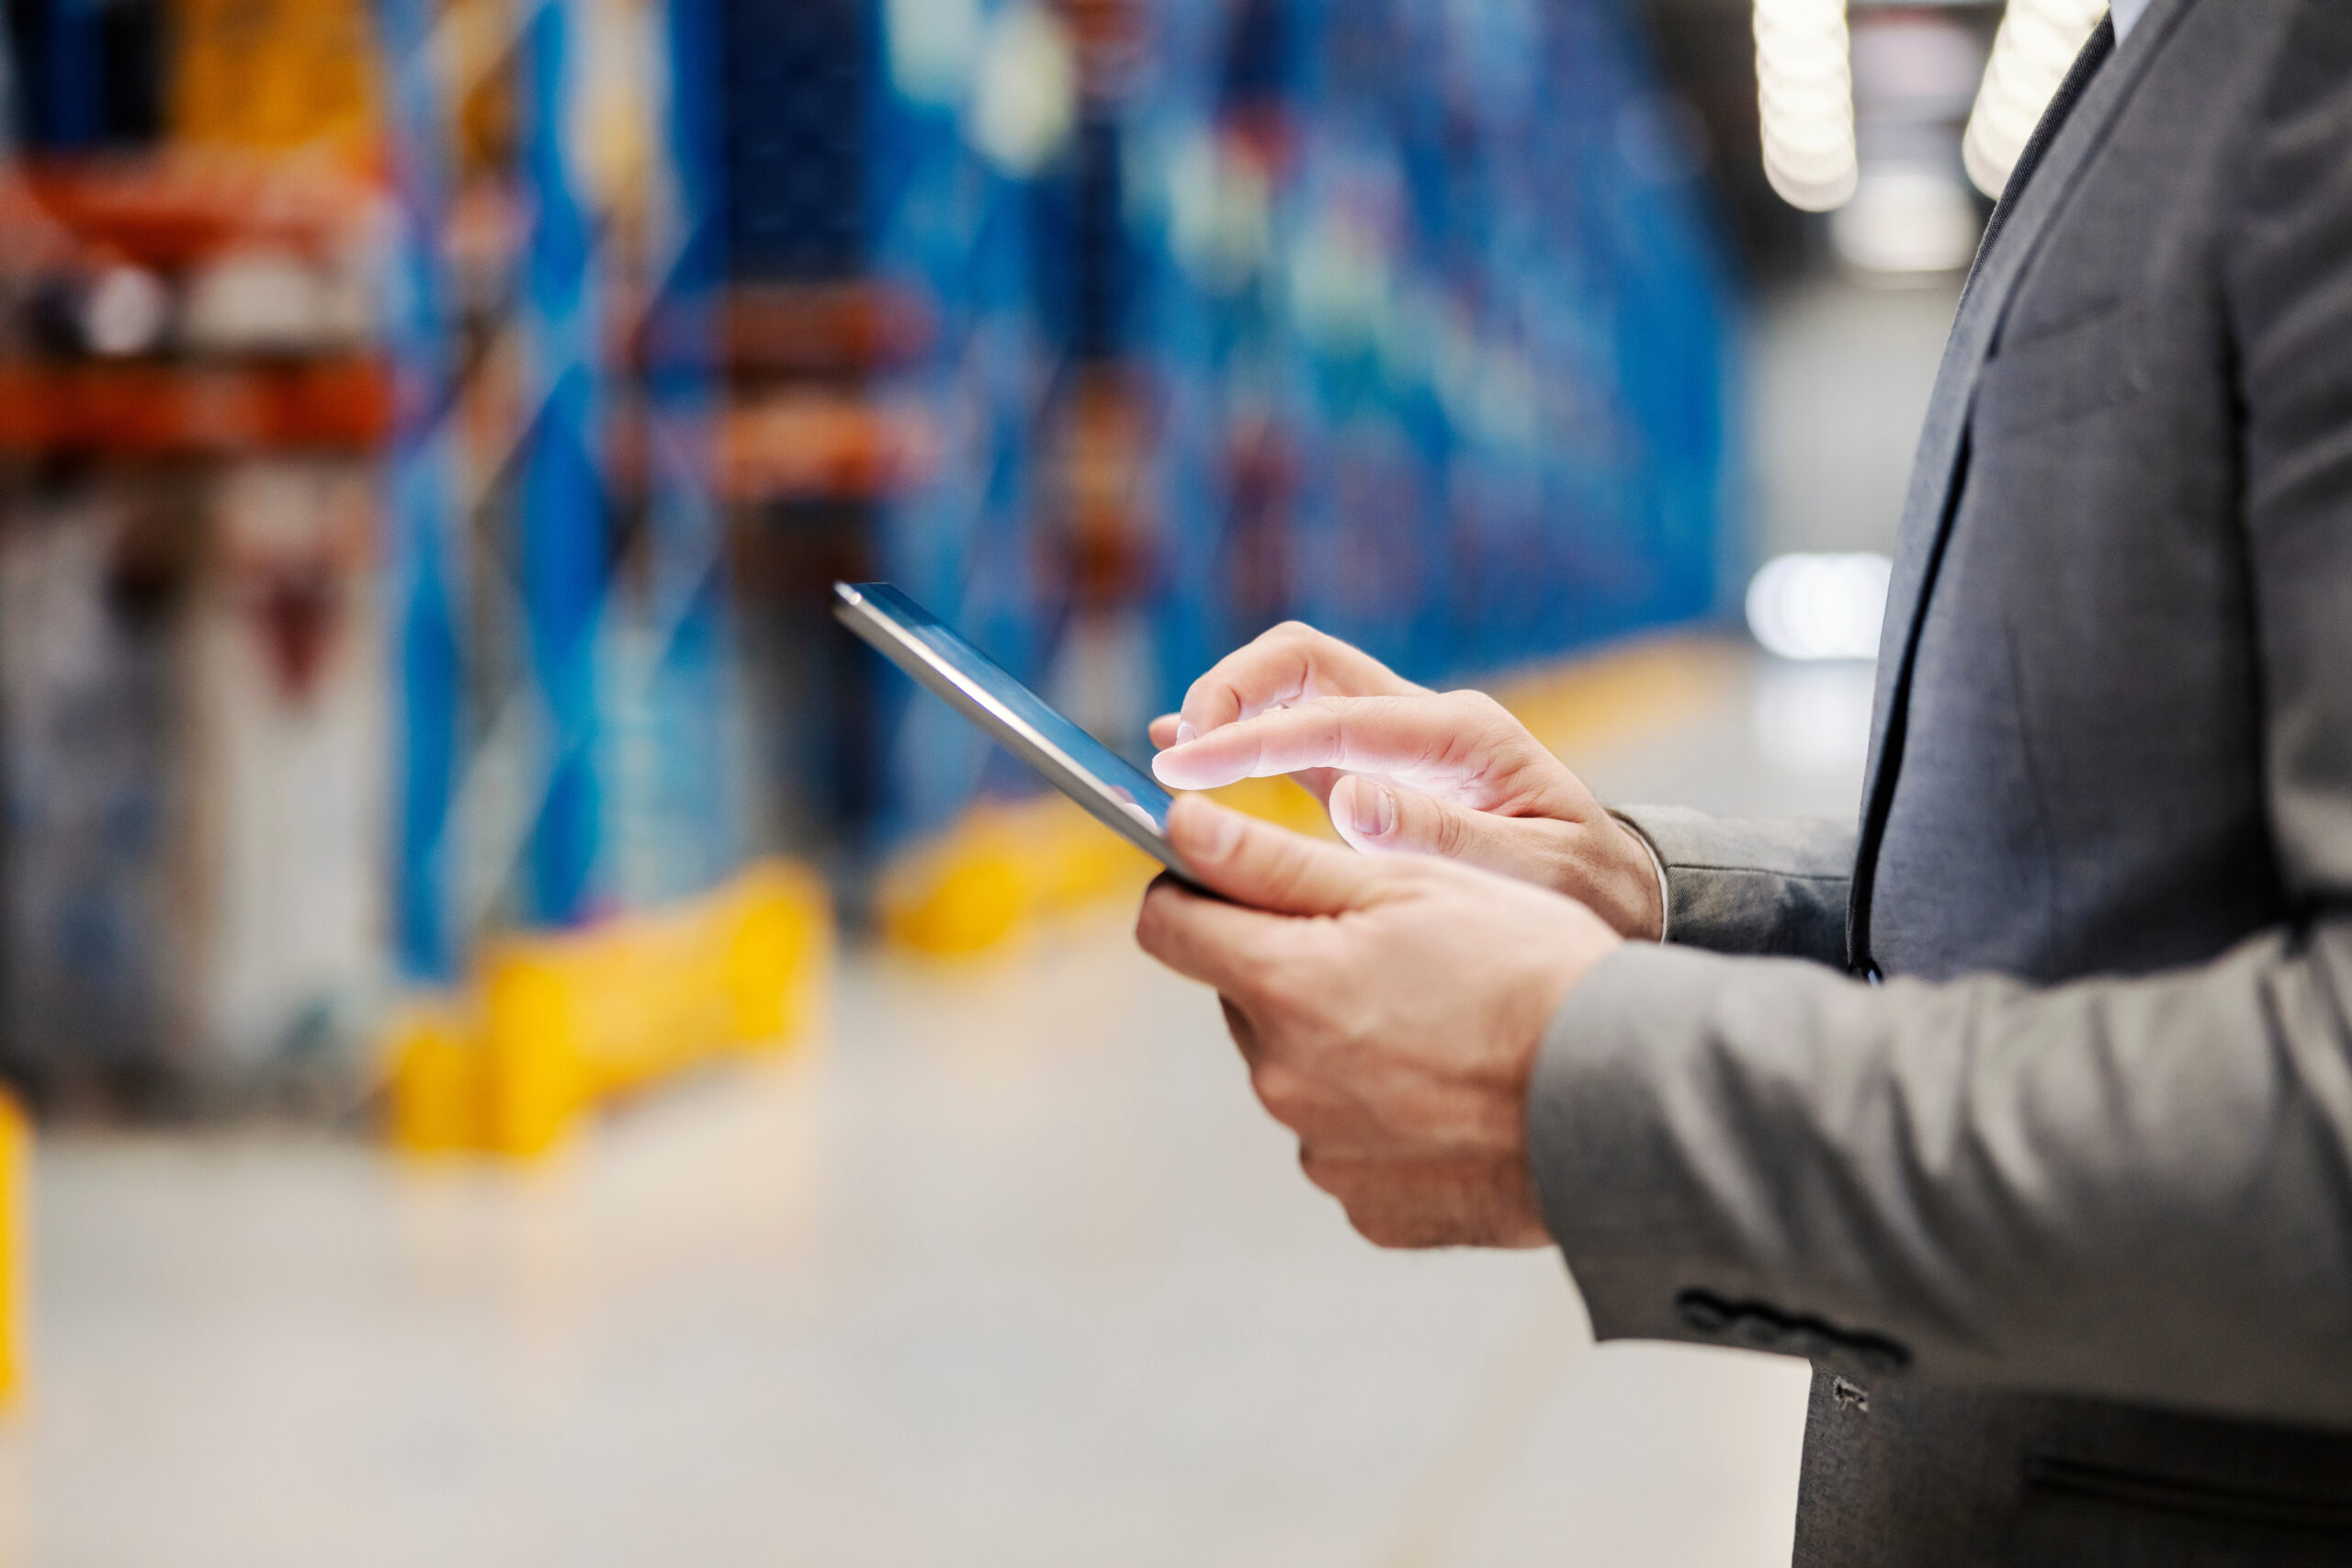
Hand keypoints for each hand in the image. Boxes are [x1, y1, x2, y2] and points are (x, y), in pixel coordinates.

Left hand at [1135, 794, 1622, 1249]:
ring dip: (1340, 1040)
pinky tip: (1454, 1093)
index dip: (1194, 887)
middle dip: (1291, 965)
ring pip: (1297, 1070)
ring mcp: (1323, 1152)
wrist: (1629, 1104)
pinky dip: (1383, 1113)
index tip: (1235, 875)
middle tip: (1393, 951)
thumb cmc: (1527, 970)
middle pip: (1241, 999)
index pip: (1168, 926)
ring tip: (1441, 1024)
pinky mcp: (1368, 1206)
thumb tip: (1176, 824)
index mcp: (1281, 986)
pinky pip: (1346, 1141)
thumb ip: (1271, 858)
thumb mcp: (1404, 884)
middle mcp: (1281, 1080)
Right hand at [1147, 622, 1663, 939]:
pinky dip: (1243, 740)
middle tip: (1172, 751)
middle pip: (1306, 663)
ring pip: (1295, 688)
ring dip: (1229, 709)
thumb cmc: (1585, 892)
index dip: (1249, 737)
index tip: (1183, 766)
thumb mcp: (1532, 875)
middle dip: (1231, 690)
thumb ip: (1445, 840)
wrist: (1620, 897)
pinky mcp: (1378, 770)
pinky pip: (1299, 735)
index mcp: (1460, 737)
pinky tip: (1190, 760)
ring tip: (1167, 754)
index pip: (1332, 715)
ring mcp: (1398, 741)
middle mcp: (1424, 721)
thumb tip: (1351, 801)